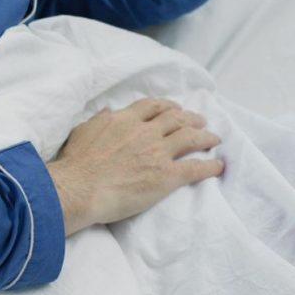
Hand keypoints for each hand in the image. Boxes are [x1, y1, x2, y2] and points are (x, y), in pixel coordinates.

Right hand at [46, 98, 223, 236]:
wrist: (79, 188)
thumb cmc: (76, 162)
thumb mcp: (83, 131)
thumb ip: (100, 120)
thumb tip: (109, 111)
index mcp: (125, 119)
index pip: (153, 106)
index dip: (167, 106)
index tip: (174, 109)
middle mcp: (145, 131)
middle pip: (176, 118)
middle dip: (190, 117)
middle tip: (199, 120)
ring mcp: (158, 152)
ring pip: (190, 137)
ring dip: (205, 136)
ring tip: (214, 138)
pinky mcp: (166, 176)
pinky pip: (195, 168)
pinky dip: (210, 166)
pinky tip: (218, 166)